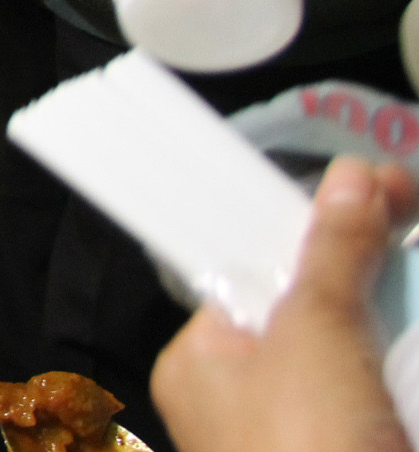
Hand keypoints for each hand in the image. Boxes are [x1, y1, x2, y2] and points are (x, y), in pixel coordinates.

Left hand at [153, 156, 415, 451]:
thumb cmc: (305, 445)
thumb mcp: (315, 335)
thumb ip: (332, 254)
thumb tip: (351, 175)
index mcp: (203, 361)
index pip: (250, 269)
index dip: (309, 226)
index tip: (373, 187)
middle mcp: (247, 397)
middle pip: (317, 309)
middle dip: (371, 274)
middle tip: (411, 211)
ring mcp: (312, 433)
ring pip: (366, 352)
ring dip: (400, 323)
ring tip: (418, 254)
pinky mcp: (365, 444)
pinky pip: (392, 394)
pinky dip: (409, 373)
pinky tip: (417, 350)